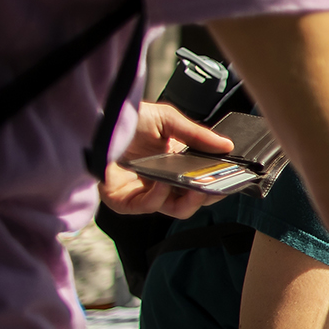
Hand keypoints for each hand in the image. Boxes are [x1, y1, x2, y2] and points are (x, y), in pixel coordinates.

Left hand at [100, 102, 234, 216]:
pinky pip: (146, 207)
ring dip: (189, 200)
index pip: (202, 182)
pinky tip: (162, 183)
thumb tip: (227, 146)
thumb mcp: (168, 120)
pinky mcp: (122, 201)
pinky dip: (158, 198)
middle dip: (209, 195)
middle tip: (219, 185)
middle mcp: (161, 181)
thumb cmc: (127, 119)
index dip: (218, 182)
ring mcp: (143, 193)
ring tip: (195, 186)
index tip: (233, 177)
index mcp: (175, 164)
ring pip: (175, 210)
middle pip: (193, 201)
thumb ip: (197, 135)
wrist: (95, 119)